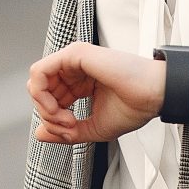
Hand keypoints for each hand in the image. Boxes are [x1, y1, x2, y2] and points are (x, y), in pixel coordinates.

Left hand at [28, 40, 185, 143]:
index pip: (50, 99)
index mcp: (80, 82)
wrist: (152, 97)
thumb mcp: (92, 128)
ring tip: (66, 120)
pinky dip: (42, 95)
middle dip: (48, 115)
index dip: (54, 119)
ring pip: (36, 82)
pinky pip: (39, 73)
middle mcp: (75, 69)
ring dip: (45, 107)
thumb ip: (64, 132)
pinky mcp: (74, 54)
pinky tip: (58, 109)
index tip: (71, 130)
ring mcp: (73, 59)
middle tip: (69, 127)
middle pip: (41, 91)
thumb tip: (38, 133)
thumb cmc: (133, 108)